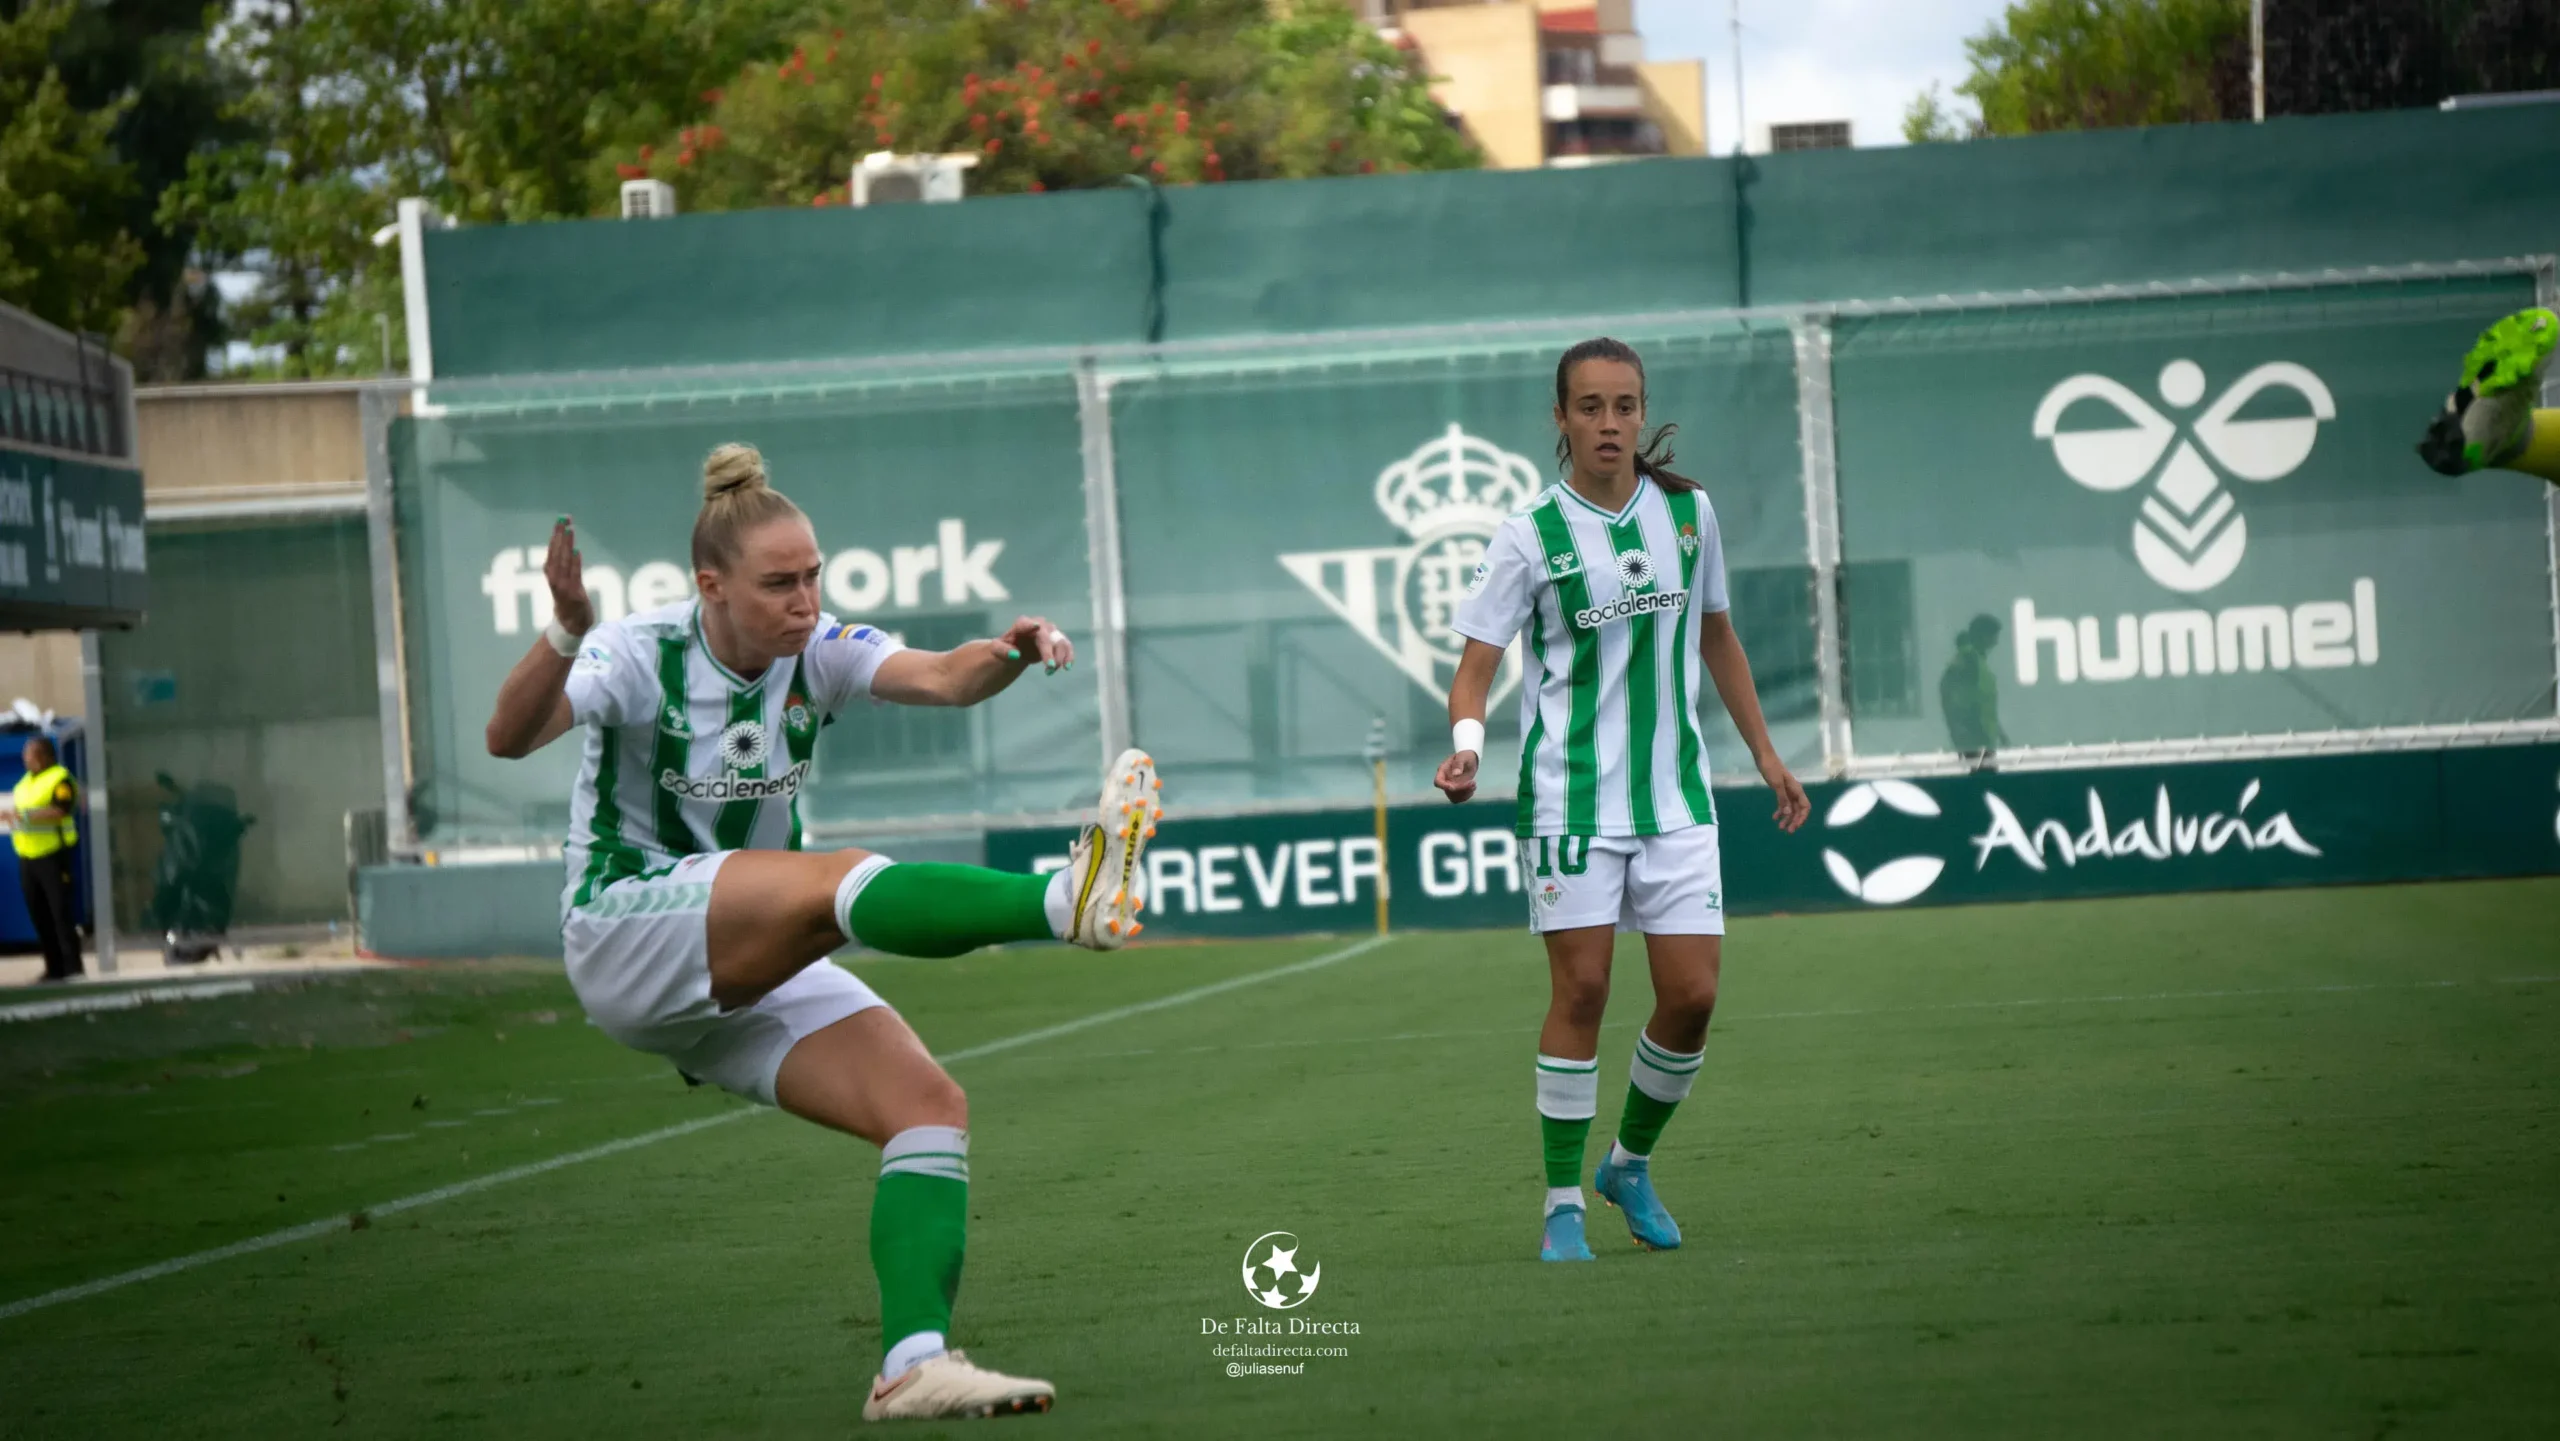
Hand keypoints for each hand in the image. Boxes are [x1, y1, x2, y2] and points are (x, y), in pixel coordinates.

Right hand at [545, 516, 594, 636]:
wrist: (571, 626)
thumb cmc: (568, 603)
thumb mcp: (562, 583)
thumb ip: (562, 568)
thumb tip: (567, 550)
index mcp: (551, 574)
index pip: (553, 550)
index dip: (556, 535)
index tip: (561, 521)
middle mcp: (554, 579)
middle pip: (556, 552)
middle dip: (560, 534)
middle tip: (564, 518)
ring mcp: (563, 586)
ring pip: (563, 561)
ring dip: (566, 545)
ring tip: (569, 529)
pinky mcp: (574, 594)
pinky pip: (574, 575)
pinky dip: (574, 563)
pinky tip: (575, 551)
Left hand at [992, 615, 1073, 673]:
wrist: (1018, 649)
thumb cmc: (1006, 647)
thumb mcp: (998, 649)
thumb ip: (1003, 651)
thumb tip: (1015, 655)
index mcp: (1021, 624)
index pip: (1024, 624)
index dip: (1029, 625)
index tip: (1036, 626)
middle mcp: (1038, 624)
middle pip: (1045, 636)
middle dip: (1048, 651)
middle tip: (1050, 666)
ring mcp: (1050, 631)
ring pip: (1059, 641)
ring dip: (1059, 657)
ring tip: (1051, 670)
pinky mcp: (1057, 640)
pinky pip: (1067, 646)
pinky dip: (1068, 656)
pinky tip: (1067, 667)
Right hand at [1434, 749, 1478, 804]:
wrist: (1470, 760)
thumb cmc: (1465, 756)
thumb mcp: (1462, 757)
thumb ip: (1458, 764)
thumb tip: (1455, 774)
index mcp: (1443, 771)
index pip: (1438, 782)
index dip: (1443, 786)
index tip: (1453, 787)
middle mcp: (1445, 780)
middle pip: (1448, 791)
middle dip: (1461, 789)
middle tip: (1472, 782)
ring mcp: (1451, 786)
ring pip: (1453, 797)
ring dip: (1464, 794)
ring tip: (1474, 784)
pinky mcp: (1457, 790)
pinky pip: (1459, 798)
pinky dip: (1467, 796)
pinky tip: (1473, 787)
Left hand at [1758, 751, 1809, 832]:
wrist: (1764, 758)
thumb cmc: (1771, 769)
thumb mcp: (1777, 785)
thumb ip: (1783, 799)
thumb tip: (1788, 813)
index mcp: (1796, 790)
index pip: (1805, 807)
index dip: (1802, 817)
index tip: (1795, 826)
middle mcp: (1794, 792)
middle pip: (1798, 810)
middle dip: (1794, 820)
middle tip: (1788, 831)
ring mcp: (1788, 791)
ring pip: (1791, 808)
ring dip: (1787, 818)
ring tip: (1780, 827)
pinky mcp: (1781, 790)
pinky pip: (1783, 804)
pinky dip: (1780, 811)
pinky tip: (1774, 817)